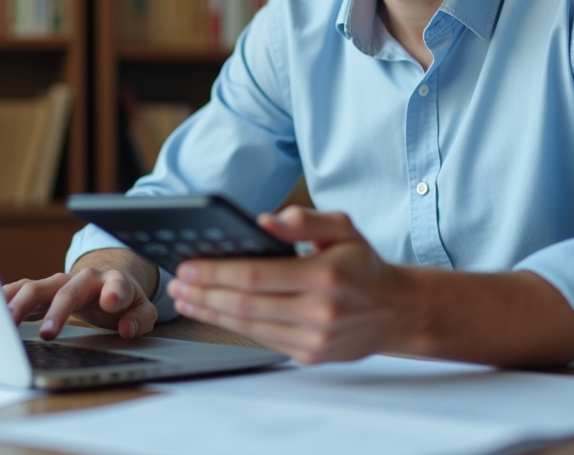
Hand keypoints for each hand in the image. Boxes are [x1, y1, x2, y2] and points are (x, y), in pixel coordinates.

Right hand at [3, 249, 158, 340]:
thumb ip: (140, 318)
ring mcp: (59, 282)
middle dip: (57, 311)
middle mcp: (82, 278)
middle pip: (68, 290)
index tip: (112, 303)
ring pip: (36, 288)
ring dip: (20, 305)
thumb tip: (127, 328)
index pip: (117, 284)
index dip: (115, 292)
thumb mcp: (141, 310)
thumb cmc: (124, 300)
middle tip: (49, 334)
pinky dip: (4, 300)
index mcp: (112, 281)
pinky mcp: (42, 290)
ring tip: (6, 325)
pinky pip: (19, 291)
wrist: (106, 283)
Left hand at [165, 205, 409, 363]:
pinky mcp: (310, 355)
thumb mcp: (343, 228)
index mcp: (324, 274)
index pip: (256, 276)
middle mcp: (319, 311)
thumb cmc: (364, 265)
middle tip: (176, 284)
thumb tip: (265, 220)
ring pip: (249, 327)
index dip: (216, 273)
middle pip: (245, 304)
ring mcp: (314, 338)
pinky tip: (214, 313)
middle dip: (204, 294)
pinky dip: (233, 326)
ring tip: (185, 299)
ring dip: (210, 313)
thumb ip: (305, 219)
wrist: (396, 311)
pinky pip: (262, 340)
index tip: (188, 267)